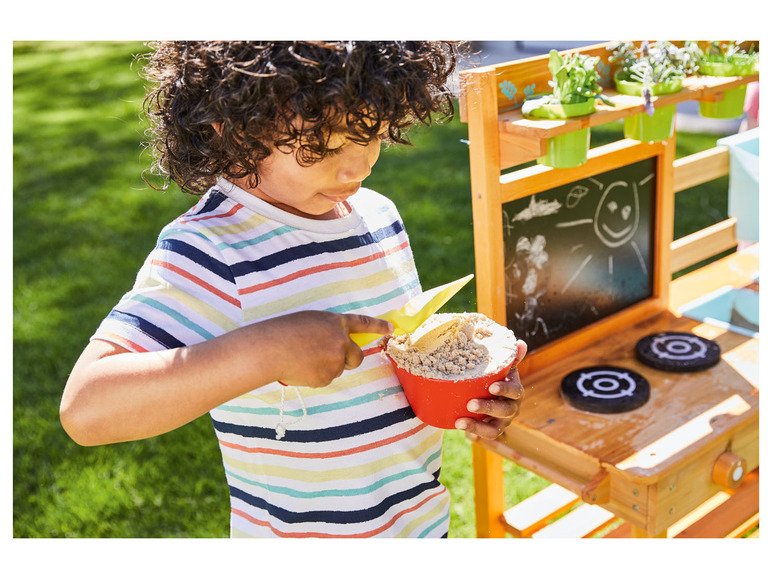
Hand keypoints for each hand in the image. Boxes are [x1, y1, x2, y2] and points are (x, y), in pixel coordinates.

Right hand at [267, 311, 393, 387]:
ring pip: (337, 368)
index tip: (391, 328)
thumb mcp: (310, 321)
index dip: (378, 326)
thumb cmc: (284, 331)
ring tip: (303, 359)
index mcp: (336, 323)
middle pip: (357, 355)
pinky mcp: (327, 377)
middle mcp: (341, 341)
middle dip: (350, 358)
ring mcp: (335, 361)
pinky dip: (315, 376)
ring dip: (326, 366)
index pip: (363, 323)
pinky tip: (300, 368)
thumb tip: (336, 345)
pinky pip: (325, 378)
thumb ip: (328, 330)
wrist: (270, 349)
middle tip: (333, 357)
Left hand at [454, 340, 526, 439]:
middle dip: (488, 408)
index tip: (491, 387)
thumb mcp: (502, 368)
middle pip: (506, 410)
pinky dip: (473, 429)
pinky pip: (485, 434)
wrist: (491, 396)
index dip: (504, 390)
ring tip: (461, 421)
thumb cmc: (497, 378)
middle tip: (471, 404)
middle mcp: (512, 407)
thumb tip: (520, 343)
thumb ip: (511, 358)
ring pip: (495, 428)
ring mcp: (503, 421)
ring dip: (478, 424)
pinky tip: (458, 423)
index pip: (515, 391)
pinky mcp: (493, 429)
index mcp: (515, 390)